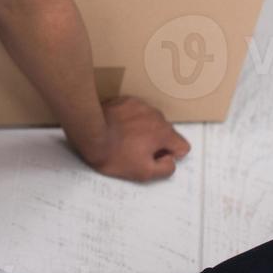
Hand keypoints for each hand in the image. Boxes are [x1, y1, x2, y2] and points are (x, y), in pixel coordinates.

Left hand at [72, 96, 190, 181]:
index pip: (182, 146)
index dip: (169, 156)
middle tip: (136, 150)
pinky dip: (131, 119)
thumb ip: (166, 168)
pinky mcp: (126, 100)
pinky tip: (119, 127)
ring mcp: (141, 105)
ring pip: (151, 121)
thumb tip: (170, 160)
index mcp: (164, 133)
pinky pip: (137, 111)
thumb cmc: (115, 155)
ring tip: (125, 138)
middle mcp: (157, 115)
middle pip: (166, 133)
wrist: (89, 133)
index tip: (153, 158)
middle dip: (156, 142)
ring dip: (144, 129)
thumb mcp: (144, 173)